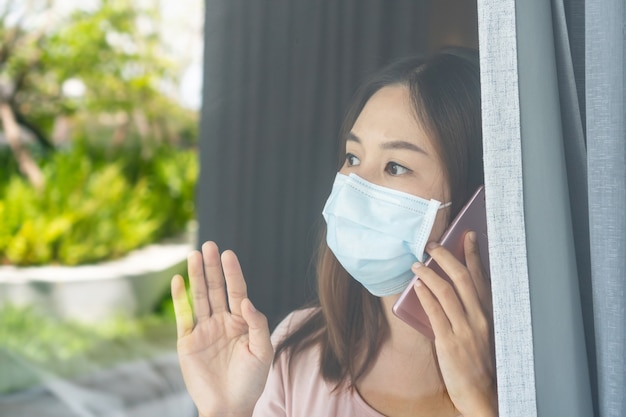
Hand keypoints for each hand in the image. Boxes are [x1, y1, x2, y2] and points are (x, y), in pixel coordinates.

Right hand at [171, 241, 272, 416]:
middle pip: (216, 289)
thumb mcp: (263, 351)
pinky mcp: (187, 342)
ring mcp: (204, 330)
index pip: (236, 291)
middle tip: (209, 245)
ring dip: (196, 276)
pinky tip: (179, 280)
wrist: (230, 406)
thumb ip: (256, 324)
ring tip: (194, 255)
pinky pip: (183, 316)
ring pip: (199, 297)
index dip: (232, 273)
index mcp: (241, 322)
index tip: (228, 254)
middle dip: (212, 267)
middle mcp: (222, 322)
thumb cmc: (251, 381)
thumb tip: (245, 300)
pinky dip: (180, 298)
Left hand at [412, 231, 496, 416]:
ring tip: (417, 264)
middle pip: (462, 277)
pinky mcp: (449, 342)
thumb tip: (449, 287)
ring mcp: (465, 329)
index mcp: (490, 313)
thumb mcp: (482, 331)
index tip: (467, 235)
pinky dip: (426, 296)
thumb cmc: (481, 362)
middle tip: (431, 244)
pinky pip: (436, 313)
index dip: (473, 254)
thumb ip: (471, 310)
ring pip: (446, 291)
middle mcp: (480, 317)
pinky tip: (417, 286)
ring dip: (429, 273)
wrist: (484, 394)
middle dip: (445, 256)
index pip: (481, 276)